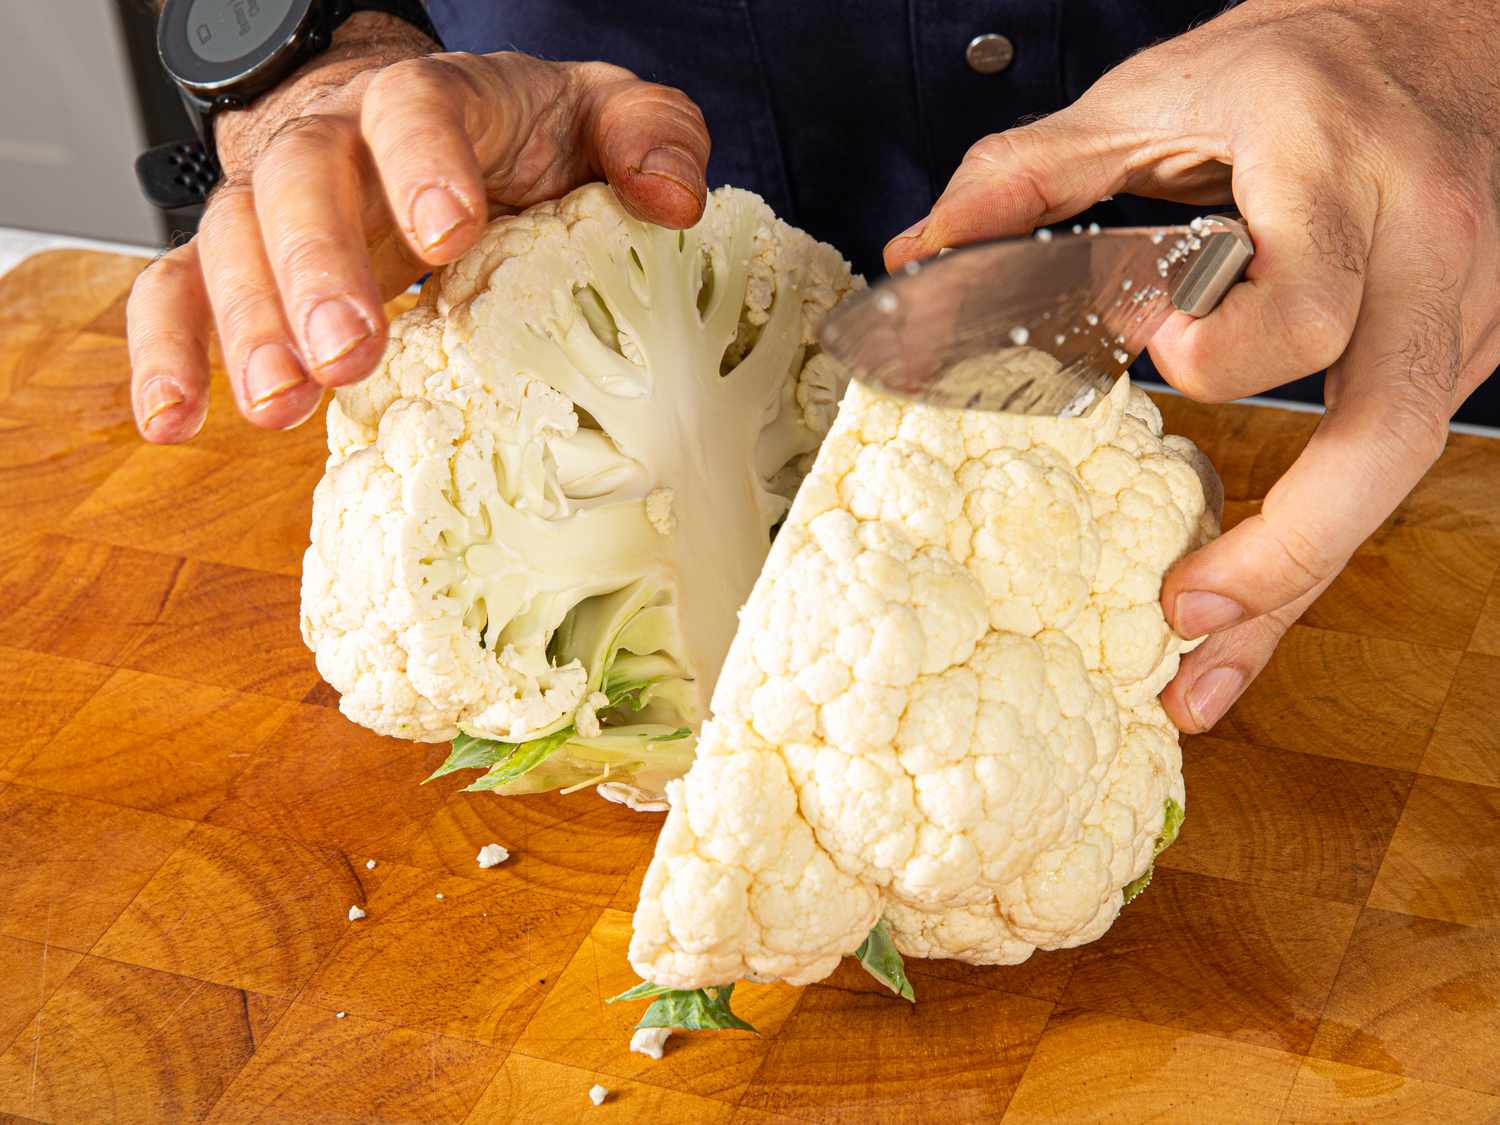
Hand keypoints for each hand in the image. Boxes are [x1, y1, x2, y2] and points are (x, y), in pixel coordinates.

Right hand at [128, 13, 709, 441]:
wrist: (433, 134)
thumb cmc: (521, 138)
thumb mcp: (599, 120)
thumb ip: (648, 136)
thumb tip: (672, 197)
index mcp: (437, 104)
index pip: (417, 108)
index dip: (424, 165)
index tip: (449, 234)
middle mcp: (339, 142)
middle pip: (302, 177)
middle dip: (317, 266)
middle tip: (347, 352)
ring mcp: (277, 201)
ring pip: (232, 238)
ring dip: (248, 323)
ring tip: (278, 406)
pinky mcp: (242, 259)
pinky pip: (176, 289)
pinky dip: (168, 351)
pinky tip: (174, 422)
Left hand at [884, 0, 1497, 731]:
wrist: (1453, 36)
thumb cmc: (1306, 61)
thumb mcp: (1162, 90)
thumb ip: (1034, 170)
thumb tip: (920, 253)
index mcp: (1331, 169)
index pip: (1305, 296)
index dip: (1229, 349)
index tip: (1152, 358)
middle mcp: (1414, 246)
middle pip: (1384, 426)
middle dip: (1288, 542)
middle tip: (1181, 610)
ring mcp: (1455, 310)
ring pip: (1394, 473)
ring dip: (1298, 584)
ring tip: (1204, 672)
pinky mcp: (1455, 350)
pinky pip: (1388, 464)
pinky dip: (1317, 545)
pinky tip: (1250, 608)